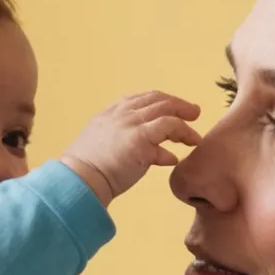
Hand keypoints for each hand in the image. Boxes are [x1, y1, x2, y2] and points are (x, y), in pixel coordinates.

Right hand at [60, 91, 201, 204]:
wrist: (79, 177)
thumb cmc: (87, 164)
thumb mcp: (101, 137)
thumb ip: (121, 132)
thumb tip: (143, 141)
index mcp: (115, 111)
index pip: (146, 97)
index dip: (165, 100)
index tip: (176, 107)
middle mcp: (125, 114)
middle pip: (162, 102)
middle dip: (181, 106)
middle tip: (195, 114)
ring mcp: (133, 127)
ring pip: (169, 118)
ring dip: (185, 129)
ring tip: (194, 139)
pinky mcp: (140, 143)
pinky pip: (166, 138)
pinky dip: (172, 150)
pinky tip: (173, 160)